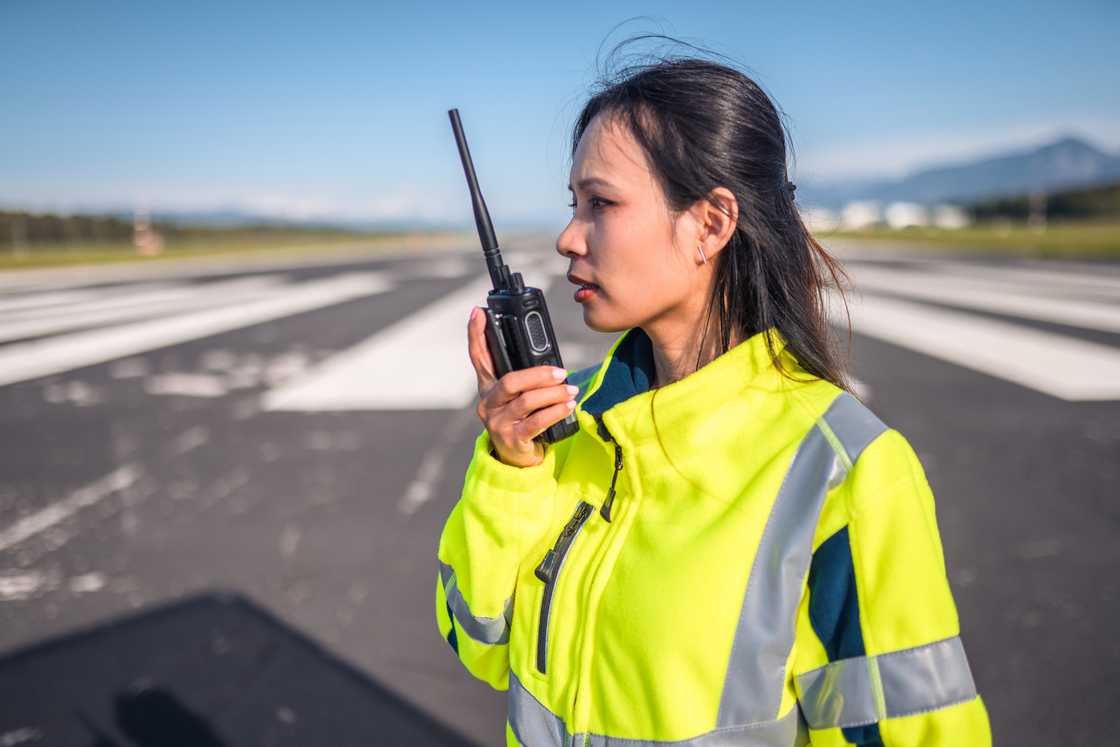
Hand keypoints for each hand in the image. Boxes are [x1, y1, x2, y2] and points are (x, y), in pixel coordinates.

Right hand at [467, 306, 577, 467]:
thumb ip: (524, 379)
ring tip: (570, 390)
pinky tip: (567, 406)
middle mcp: (488, 402)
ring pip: (526, 401)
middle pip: (510, 381)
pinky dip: (555, 412)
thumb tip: (549, 361)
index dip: (476, 334)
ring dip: (553, 394)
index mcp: (488, 386)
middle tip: (561, 371)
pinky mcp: (512, 438)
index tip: (479, 312)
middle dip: (538, 374)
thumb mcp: (518, 397)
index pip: (479, 356)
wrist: (518, 459)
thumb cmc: (522, 420)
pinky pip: (536, 422)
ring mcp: (497, 422)